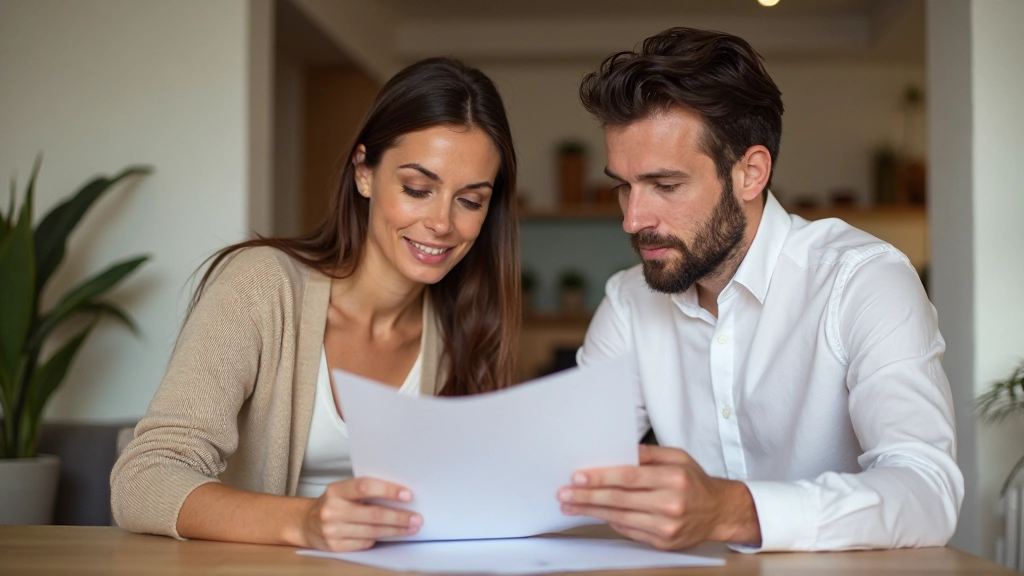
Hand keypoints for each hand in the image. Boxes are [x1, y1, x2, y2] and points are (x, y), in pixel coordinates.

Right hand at [301, 477, 421, 551]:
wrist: (305, 523)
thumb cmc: (333, 503)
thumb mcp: (342, 491)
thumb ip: (364, 491)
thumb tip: (400, 495)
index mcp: (335, 490)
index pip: (364, 487)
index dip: (387, 490)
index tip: (408, 495)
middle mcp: (331, 510)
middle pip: (373, 514)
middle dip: (399, 517)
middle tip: (417, 518)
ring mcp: (332, 530)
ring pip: (372, 531)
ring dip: (395, 530)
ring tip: (411, 528)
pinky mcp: (335, 547)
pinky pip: (364, 543)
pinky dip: (379, 539)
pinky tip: (390, 535)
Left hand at [558, 444, 760, 549]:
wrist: (719, 512)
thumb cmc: (695, 482)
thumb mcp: (678, 457)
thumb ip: (649, 454)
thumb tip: (619, 451)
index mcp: (673, 479)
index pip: (629, 477)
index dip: (601, 478)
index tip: (578, 477)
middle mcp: (670, 505)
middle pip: (620, 500)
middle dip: (587, 497)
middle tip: (564, 494)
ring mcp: (666, 527)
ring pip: (620, 518)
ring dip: (591, 512)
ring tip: (570, 505)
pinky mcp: (662, 543)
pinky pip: (628, 531)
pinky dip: (610, 521)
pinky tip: (594, 514)